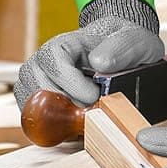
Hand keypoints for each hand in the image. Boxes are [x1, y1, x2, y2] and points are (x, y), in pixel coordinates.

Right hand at [14, 0, 163, 107]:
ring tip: (84, 115)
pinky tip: (75, 122)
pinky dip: (53, 126)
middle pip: (36, 83)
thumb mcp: (136, 42)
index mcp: (68, 42)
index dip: (69, 81)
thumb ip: (121, 48)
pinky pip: (33, 116)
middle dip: (65, 104)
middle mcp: (46, 60)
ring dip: (58, 116)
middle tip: (91, 110)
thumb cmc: (127, 49)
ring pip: (31, 102)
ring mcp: (38, 79)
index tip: (94, 96)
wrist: (123, 58)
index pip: (53, 58)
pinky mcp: (38, 101)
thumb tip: (99, 62)